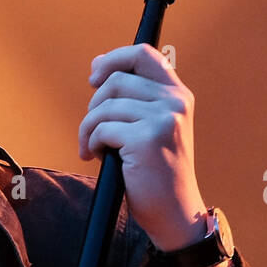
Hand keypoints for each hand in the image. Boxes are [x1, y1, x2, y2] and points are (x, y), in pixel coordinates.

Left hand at [78, 43, 207, 249]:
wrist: (174, 212)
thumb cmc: (157, 173)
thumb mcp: (153, 127)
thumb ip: (134, 99)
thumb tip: (97, 67)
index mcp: (178, 95)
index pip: (143, 54)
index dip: (113, 59)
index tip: (94, 76)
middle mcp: (174, 102)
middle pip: (115, 80)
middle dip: (93, 106)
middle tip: (92, 132)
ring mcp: (162, 119)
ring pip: (104, 106)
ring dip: (88, 128)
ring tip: (92, 148)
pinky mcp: (146, 139)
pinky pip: (102, 129)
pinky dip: (91, 143)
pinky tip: (96, 157)